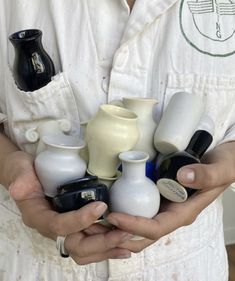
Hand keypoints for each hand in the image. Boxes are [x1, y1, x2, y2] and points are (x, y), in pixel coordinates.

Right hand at [6, 151, 132, 263]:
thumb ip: (20, 178)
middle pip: (76, 246)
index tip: (101, 206)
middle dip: (101, 242)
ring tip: (128, 238)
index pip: (59, 226)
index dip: (80, 220)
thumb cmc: (24, 172)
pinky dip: (107, 245)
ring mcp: (64, 228)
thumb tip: (20, 188)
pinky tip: (123, 243)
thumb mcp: (19, 170)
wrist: (27, 174)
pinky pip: (90, 243)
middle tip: (124, 231)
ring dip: (107, 247)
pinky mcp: (74, 226)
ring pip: (85, 250)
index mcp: (38, 217)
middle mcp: (52, 228)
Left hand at [106, 141, 234, 252]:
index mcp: (183, 212)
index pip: (155, 228)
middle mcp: (171, 214)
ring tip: (94, 219)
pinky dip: (122, 213)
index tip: (113, 216)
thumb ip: (205, 175)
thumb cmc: (224, 166)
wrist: (223, 161)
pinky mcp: (158, 198)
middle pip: (141, 234)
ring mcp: (163, 207)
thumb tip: (182, 178)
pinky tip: (108, 205)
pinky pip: (138, 211)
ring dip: (116, 227)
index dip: (134, 225)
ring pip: (137, 226)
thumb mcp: (220, 169)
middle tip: (94, 225)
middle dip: (118, 233)